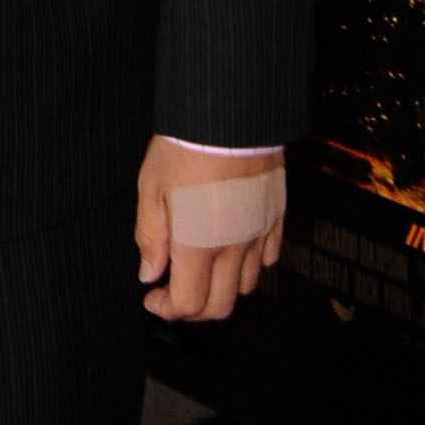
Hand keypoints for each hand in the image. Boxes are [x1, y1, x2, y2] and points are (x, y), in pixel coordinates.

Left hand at [136, 137, 283, 323]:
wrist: (230, 114)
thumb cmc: (185, 146)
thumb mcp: (151, 190)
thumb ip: (150, 238)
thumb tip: (149, 273)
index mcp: (199, 244)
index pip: (189, 304)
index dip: (167, 310)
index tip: (152, 297)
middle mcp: (233, 246)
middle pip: (220, 306)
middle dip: (193, 310)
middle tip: (171, 292)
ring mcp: (259, 233)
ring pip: (246, 286)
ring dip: (220, 288)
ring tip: (198, 269)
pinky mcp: (274, 216)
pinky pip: (267, 259)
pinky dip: (248, 266)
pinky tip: (228, 249)